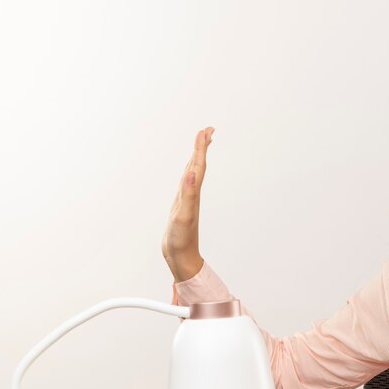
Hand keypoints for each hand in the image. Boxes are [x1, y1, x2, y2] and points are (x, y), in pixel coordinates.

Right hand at [162, 127, 212, 282]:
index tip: (206, 130)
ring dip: (196, 158)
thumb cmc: (182, 240)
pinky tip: (188, 174)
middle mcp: (192, 194)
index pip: (198, 165)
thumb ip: (188, 194)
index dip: (201, 147)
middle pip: (198, 165)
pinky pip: (185, 185)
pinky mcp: (181, 207)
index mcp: (193, 193)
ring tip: (199, 146)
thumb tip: (192, 173)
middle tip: (207, 130)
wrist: (182, 258)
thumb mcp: (183, 216)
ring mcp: (187, 200)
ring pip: (193, 174)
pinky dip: (187, 175)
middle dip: (201, 147)